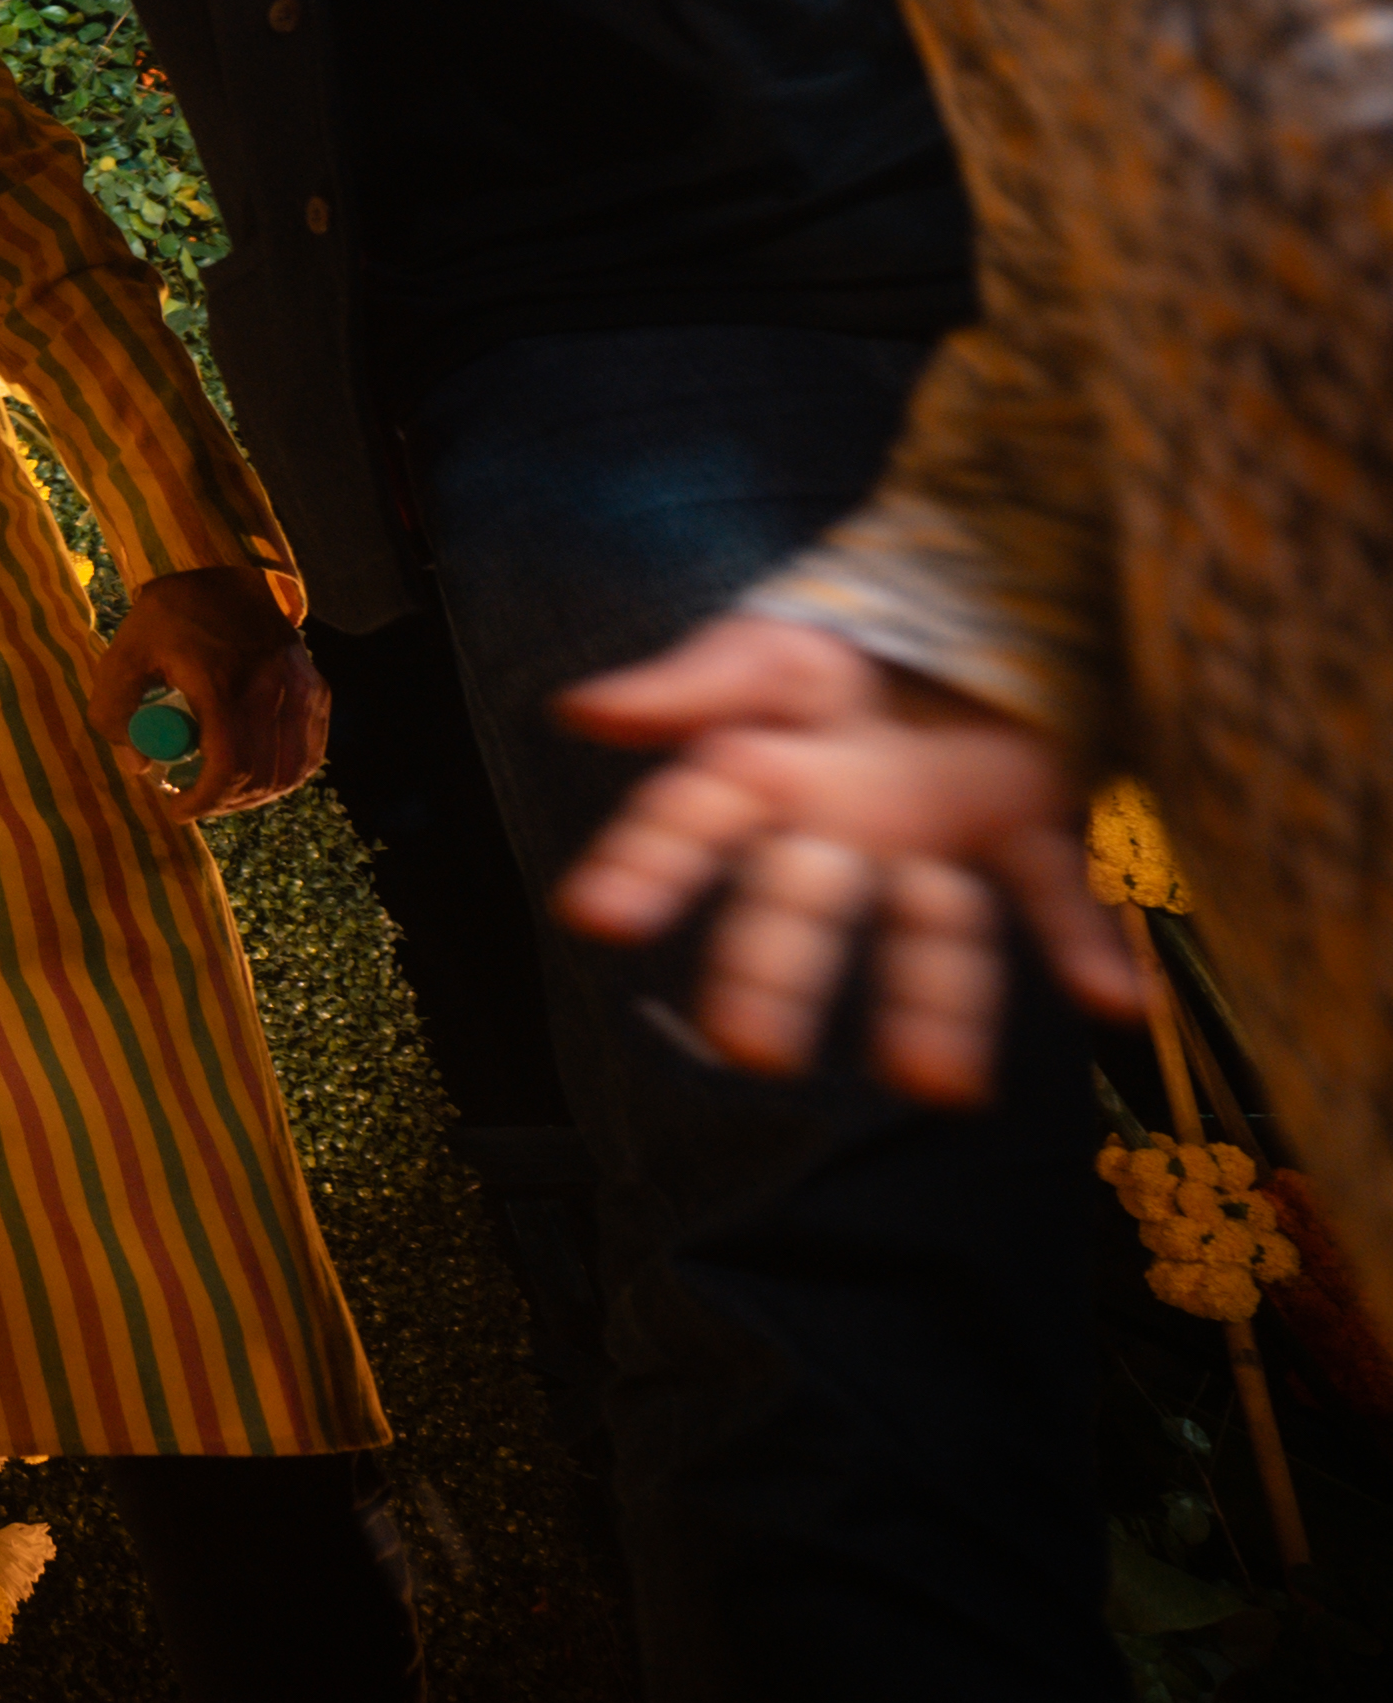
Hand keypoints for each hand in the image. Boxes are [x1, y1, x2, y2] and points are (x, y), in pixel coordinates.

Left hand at [95, 565, 326, 813]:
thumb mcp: (124, 655)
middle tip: (193, 802)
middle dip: (223, 802)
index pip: (228, 767)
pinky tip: (257, 777)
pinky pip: (309, 752)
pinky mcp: (316, 691)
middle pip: (259, 777)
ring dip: (254, 794)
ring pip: (289, 770)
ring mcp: (301, 691)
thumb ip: (115, 711)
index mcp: (222, 684)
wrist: (223, 573)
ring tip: (220, 792)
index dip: (204, 800)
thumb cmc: (168, 617)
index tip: (177, 809)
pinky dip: (285, 773)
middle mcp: (271, 691)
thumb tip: (139, 765)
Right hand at [554, 615, 1138, 1098]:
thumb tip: (581, 710)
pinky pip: (1059, 893)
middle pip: (801, 907)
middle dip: (776, 976)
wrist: (964, 615)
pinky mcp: (1027, 826)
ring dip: (938, 1008)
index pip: (691, 821)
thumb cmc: (844, 645)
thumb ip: (692, 681)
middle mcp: (844, 828)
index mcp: (765, 772)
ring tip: (944, 1087)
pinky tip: (1120, 1003)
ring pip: (932, 931)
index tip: (595, 920)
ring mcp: (938, 839)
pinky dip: (1090, 947)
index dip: (645, 865)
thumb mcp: (770, 645)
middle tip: (752, 1050)